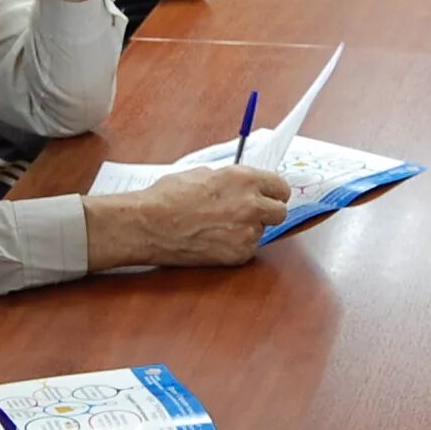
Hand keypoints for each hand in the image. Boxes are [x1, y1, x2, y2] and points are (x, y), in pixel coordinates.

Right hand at [81, 165, 290, 269]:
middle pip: (280, 212)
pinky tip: (214, 239)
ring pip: (262, 232)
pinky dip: (236, 245)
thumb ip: (230, 179)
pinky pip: (247, 248)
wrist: (149, 225)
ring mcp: (247, 233)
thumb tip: (241, 185)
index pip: (281, 187)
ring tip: (220, 226)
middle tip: (248, 213)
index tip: (267, 195)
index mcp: (245, 179)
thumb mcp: (203, 174)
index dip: (272, 192)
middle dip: (267, 211)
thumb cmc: (168, 196)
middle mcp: (252, 205)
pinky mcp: (238, 255)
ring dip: (248, 229)